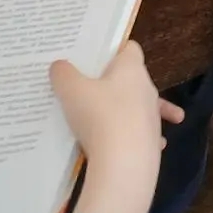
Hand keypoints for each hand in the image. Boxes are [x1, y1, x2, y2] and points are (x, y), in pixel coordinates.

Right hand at [50, 42, 175, 212]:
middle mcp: (147, 90)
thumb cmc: (99, 116)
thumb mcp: (71, 90)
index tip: (99, 57)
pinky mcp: (152, 143)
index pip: (130, 48)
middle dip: (117, 83)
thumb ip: (63, 73)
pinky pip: (141, 136)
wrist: (124, 164)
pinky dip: (131, 138)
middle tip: (93, 88)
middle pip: (134, 79)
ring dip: (127, 112)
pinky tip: (117, 146)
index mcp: (132, 69)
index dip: (115, 50)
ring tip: (109, 118)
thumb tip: (60, 66)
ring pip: (140, 109)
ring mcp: (152, 118)